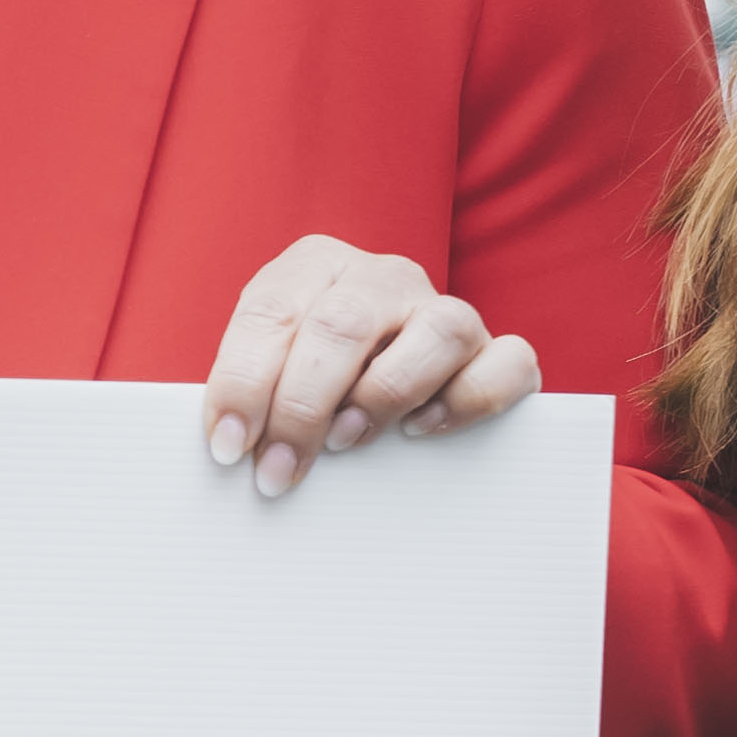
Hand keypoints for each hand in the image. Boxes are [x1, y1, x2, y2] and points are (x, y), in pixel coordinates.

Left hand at [198, 234, 535, 498]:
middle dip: (301, 406)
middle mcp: (383, 277)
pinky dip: (470, 400)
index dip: (243, 382)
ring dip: (386, 394)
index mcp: (314, 266)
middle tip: (277, 470)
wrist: (376, 375)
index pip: (271, 311)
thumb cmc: (309, 381)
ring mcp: (444, 309)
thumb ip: (251, 393)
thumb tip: (229, 448)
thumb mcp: (269, 371)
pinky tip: (423, 430)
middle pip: (343, 324)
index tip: (228, 448)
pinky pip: (508, 362)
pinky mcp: (495, 350)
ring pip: (440, 329)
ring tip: (349, 441)